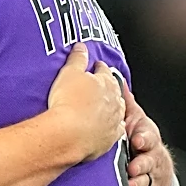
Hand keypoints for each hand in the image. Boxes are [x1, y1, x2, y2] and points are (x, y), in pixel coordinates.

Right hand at [48, 43, 125, 162]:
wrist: (68, 134)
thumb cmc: (67, 103)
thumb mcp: (69, 73)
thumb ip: (77, 59)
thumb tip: (82, 46)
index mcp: (105, 83)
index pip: (104, 71)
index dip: (99, 67)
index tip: (96, 66)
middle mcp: (114, 101)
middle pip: (114, 90)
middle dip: (109, 86)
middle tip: (102, 85)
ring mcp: (113, 120)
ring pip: (117, 111)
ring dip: (112, 107)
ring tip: (105, 106)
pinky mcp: (109, 139)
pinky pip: (114, 131)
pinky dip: (111, 127)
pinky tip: (106, 127)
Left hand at [123, 85, 173, 185]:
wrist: (156, 166)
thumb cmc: (142, 140)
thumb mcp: (136, 121)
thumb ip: (126, 106)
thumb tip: (116, 82)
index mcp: (147, 140)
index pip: (148, 137)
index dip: (143, 138)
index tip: (137, 139)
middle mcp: (150, 158)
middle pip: (148, 161)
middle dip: (141, 163)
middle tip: (132, 167)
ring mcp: (149, 177)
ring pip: (145, 181)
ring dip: (137, 184)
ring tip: (129, 185)